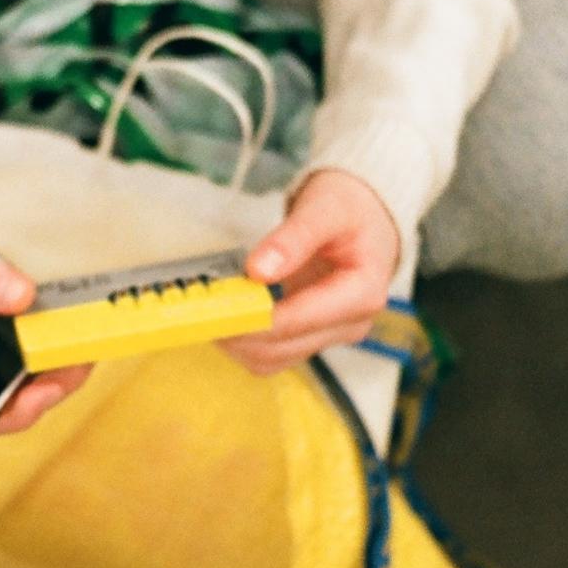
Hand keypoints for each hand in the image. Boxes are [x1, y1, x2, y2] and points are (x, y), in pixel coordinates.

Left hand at [222, 169, 400, 375]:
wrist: (366, 213)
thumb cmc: (351, 208)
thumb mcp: (325, 208)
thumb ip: (292, 238)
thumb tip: (259, 270)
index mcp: (362, 294)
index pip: (298, 320)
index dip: (252, 318)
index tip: (214, 307)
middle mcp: (350, 323)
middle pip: (282, 348)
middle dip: (238, 331)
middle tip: (200, 307)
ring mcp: (331, 334)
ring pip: (272, 359)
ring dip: (237, 342)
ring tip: (210, 308)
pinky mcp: (312, 335)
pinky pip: (272, 353)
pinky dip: (245, 340)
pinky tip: (228, 313)